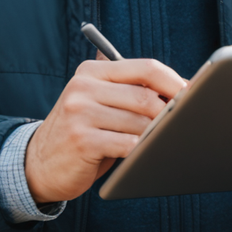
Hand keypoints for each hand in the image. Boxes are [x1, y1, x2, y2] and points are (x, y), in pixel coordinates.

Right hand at [24, 58, 186, 204]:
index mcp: (91, 72)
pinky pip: (126, 144)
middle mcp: (82, 87)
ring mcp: (79, 113)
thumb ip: (129, 93)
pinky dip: (140, 151)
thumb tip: (180, 91)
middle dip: (169, 113)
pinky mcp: (81, 140)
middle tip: (181, 125)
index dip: (174, 81)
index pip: (144, 67)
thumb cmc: (82, 134)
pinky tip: (142, 155)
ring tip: (160, 142)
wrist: (39, 164)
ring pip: (138, 122)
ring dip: (154, 136)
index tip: (193, 94)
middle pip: (144, 96)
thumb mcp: (98, 105)